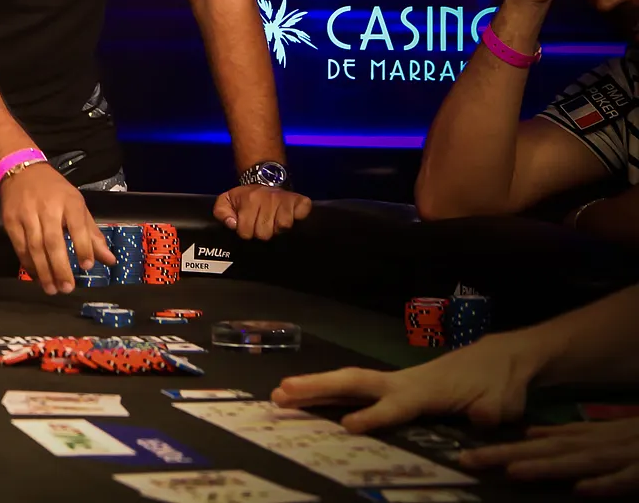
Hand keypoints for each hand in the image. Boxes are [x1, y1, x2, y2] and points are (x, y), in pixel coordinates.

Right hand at [0, 163, 112, 294]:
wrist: (21, 171)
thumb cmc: (55, 192)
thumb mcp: (78, 207)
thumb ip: (92, 235)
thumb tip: (110, 261)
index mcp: (69, 202)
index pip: (78, 226)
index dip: (83, 246)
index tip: (87, 267)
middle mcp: (47, 208)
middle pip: (53, 241)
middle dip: (60, 267)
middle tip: (67, 288)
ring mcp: (26, 214)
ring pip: (35, 247)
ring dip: (43, 271)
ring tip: (51, 289)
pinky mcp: (10, 221)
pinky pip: (20, 247)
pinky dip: (28, 264)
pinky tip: (36, 276)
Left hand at [213, 183, 310, 239]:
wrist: (265, 178)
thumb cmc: (246, 196)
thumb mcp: (226, 201)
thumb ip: (221, 213)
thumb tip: (232, 224)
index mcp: (249, 200)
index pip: (246, 232)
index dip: (246, 232)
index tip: (248, 225)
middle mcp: (267, 198)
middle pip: (265, 233)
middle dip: (262, 232)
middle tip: (262, 223)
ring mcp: (285, 199)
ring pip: (283, 226)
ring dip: (278, 227)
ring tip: (274, 220)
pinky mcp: (301, 200)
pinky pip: (302, 215)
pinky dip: (298, 217)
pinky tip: (291, 214)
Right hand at [270, 331, 544, 432]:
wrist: (503, 358)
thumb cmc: (501, 382)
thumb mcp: (504, 401)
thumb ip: (490, 411)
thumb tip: (480, 418)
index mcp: (427, 390)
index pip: (395, 404)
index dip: (375, 416)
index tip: (348, 426)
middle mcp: (403, 383)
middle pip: (355, 384)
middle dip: (319, 388)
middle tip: (281, 393)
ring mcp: (396, 383)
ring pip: (349, 385)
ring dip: (314, 389)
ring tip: (279, 394)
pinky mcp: (396, 388)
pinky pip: (355, 391)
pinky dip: (328, 393)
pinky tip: (307, 400)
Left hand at [460, 417, 638, 496]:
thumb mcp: (601, 433)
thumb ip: (569, 434)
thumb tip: (532, 433)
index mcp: (587, 438)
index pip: (539, 443)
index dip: (502, 448)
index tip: (466, 454)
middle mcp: (599, 445)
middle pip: (549, 450)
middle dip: (508, 456)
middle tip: (470, 461)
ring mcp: (623, 458)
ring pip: (580, 463)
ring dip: (547, 466)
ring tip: (513, 471)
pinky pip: (626, 480)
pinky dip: (605, 483)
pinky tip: (582, 488)